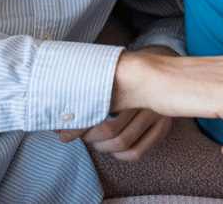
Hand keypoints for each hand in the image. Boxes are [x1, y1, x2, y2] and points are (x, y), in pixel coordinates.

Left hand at [58, 45, 178, 159]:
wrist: (157, 66)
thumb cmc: (125, 73)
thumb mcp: (107, 76)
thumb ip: (86, 95)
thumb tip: (58, 125)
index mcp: (129, 82)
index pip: (99, 110)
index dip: (79, 124)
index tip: (63, 130)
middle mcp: (144, 97)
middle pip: (110, 129)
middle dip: (88, 136)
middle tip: (79, 133)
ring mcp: (157, 113)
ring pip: (123, 142)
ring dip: (102, 146)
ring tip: (94, 140)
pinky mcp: (164, 126)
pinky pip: (140, 151)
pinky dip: (122, 155)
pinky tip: (113, 149)